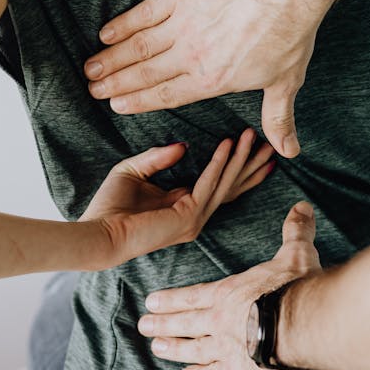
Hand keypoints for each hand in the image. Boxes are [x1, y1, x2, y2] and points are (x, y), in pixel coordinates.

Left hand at [81, 128, 274, 266]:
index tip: (252, 146)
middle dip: (251, 164)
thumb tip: (183, 145)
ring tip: (253, 136)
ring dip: (240, 159)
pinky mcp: (188, 217)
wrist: (98, 233)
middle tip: (271, 143)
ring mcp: (194, 219)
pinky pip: (208, 184)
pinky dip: (219, 163)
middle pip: (231, 186)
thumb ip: (157, 157)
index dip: (237, 166)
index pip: (219, 185)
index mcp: (183, 205)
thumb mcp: (133, 171)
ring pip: (225, 184)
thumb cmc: (109, 207)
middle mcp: (194, 215)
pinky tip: (227, 144)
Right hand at [84, 0, 334, 158]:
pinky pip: (145, 13)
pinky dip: (123, 23)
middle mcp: (191, 56)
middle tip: (93, 90)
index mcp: (212, 81)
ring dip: (112, 58)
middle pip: (145, 73)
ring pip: (138, 46)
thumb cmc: (289, 34)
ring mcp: (183, 24)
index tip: (117, 106)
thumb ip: (277, 118)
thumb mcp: (286, 82)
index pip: (167, 95)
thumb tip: (288, 151)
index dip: (138, 102)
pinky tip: (106, 33)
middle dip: (116, 83)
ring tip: (91, 68)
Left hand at [138, 201, 320, 369]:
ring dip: (173, 349)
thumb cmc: (296, 287)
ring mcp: (224, 349)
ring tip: (157, 349)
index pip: (193, 296)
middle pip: (185, 322)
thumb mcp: (296, 254)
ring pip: (192, 349)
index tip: (151, 301)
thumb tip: (302, 207)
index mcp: (229, 293)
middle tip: (143, 326)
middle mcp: (220, 320)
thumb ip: (295, 232)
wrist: (302, 324)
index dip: (172, 299)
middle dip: (162, 324)